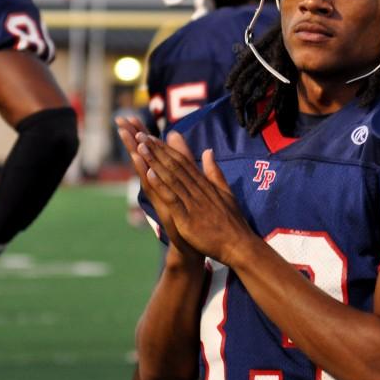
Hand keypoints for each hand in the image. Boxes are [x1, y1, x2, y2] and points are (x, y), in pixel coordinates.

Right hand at [116, 117, 201, 264]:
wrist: (192, 244)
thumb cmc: (188, 214)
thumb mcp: (186, 181)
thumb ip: (183, 158)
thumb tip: (176, 135)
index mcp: (163, 178)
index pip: (150, 151)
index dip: (140, 134)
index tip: (129, 116)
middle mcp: (158, 186)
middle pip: (143, 158)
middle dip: (132, 140)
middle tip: (120, 120)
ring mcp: (160, 198)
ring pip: (146, 173)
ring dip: (137, 156)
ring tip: (128, 138)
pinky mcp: (166, 211)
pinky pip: (157, 193)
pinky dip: (151, 181)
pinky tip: (145, 169)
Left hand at [136, 131, 258, 264]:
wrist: (239, 245)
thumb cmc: (232, 223)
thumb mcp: (225, 192)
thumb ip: (214, 172)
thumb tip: (209, 151)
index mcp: (204, 184)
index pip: (182, 162)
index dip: (166, 149)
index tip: (152, 138)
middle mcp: (197, 190)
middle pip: (174, 165)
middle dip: (157, 150)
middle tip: (141, 134)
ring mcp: (193, 203)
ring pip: (171, 178)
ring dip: (155, 162)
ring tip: (141, 147)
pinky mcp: (188, 218)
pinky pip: (172, 199)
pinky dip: (161, 186)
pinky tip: (149, 174)